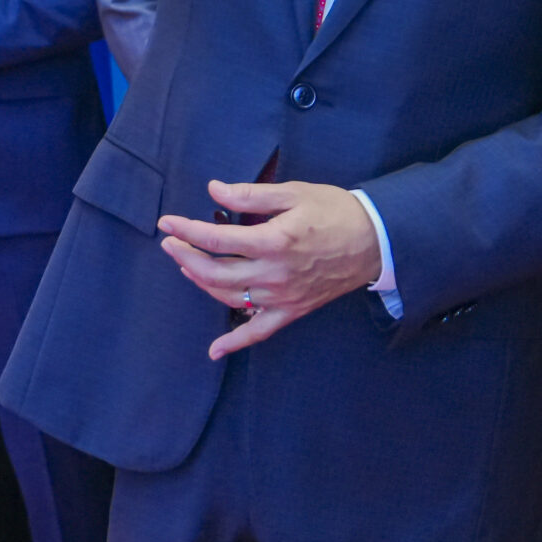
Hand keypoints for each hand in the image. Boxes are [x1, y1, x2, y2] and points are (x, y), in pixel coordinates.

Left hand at [158, 179, 383, 360]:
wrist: (375, 241)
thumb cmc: (335, 211)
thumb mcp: (294, 193)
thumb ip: (250, 195)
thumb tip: (213, 191)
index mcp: (274, 241)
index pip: (217, 240)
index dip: (187, 231)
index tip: (167, 222)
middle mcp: (274, 274)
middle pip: (215, 272)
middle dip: (186, 257)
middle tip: (169, 242)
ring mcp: (282, 297)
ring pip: (229, 298)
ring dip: (201, 283)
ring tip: (187, 266)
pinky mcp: (292, 311)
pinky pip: (259, 331)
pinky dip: (235, 343)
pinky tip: (214, 351)